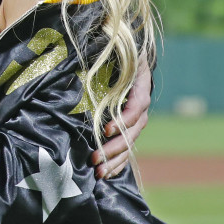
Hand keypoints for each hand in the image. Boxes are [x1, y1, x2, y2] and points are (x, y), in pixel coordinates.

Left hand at [91, 52, 151, 177]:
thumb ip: (103, 55)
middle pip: (133, 131)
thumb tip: (81, 60)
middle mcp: (141, 104)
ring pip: (130, 143)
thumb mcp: (114, 49)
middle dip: (114, 147)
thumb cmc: (114, 49)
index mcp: (140, 84)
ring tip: (98, 171)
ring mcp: (136, 118)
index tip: (105, 130)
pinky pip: (128, 148)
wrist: (125, 52)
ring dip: (115, 159)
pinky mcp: (128, 127)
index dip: (123, 120)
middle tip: (95, 159)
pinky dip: (119, 162)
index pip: (137, 107)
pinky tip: (107, 174)